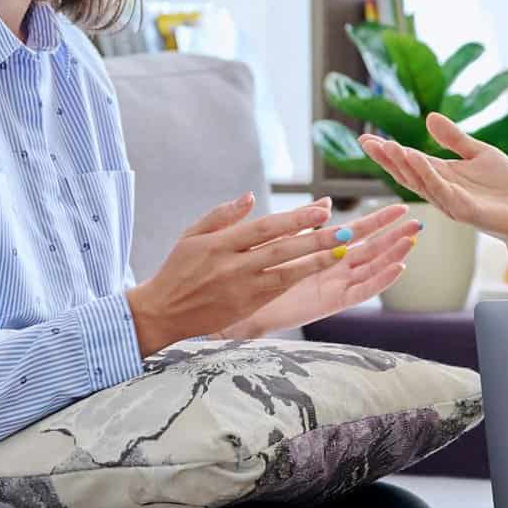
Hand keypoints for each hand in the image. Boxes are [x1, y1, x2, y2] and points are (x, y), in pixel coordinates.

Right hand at [126, 193, 355, 353]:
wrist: (163, 311)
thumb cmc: (178, 269)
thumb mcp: (192, 234)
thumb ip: (222, 215)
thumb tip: (251, 196)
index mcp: (218, 244)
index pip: (264, 228)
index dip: (295, 218)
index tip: (321, 209)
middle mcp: (232, 266)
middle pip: (281, 249)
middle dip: (316, 238)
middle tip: (344, 228)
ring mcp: (240, 289)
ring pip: (286, 272)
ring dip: (316, 261)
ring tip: (343, 249)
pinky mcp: (245, 306)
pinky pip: (279, 290)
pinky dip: (300, 277)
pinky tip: (321, 269)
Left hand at [224, 203, 422, 336]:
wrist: (235, 304)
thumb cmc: (255, 273)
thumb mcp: (284, 241)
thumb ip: (306, 222)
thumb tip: (326, 201)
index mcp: (324, 253)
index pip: (358, 232)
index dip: (379, 220)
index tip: (400, 207)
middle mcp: (334, 269)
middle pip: (372, 248)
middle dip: (394, 235)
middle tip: (418, 220)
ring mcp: (334, 285)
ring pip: (371, 267)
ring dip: (393, 253)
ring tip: (413, 239)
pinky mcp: (331, 302)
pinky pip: (361, 290)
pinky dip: (381, 279)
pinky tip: (398, 266)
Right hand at [358, 113, 507, 241]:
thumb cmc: (505, 185)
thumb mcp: (478, 152)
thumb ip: (454, 138)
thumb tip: (429, 116)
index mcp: (441, 175)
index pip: (409, 161)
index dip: (387, 151)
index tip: (365, 138)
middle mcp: (440, 190)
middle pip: (406, 173)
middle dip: (386, 158)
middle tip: (366, 141)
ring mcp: (450, 201)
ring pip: (420, 182)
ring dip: (403, 164)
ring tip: (388, 145)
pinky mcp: (464, 209)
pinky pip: (441, 190)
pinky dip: (427, 174)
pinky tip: (416, 157)